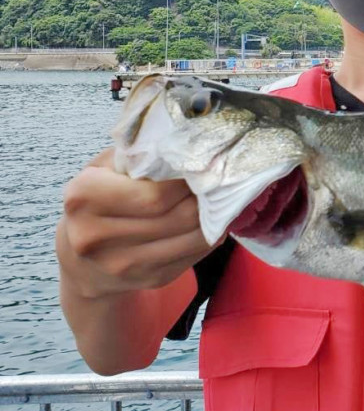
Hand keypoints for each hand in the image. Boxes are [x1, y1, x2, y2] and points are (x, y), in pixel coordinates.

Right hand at [57, 148, 217, 299]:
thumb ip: (138, 155)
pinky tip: (211, 220)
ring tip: (219, 198)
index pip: (154, 193)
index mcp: (85, 197)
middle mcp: (96, 236)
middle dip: (205, 196)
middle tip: (218, 181)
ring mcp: (124, 265)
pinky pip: (196, 254)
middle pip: (177, 216)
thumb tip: (188, 146)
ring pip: (193, 237)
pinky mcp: (150, 279)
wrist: (83, 262)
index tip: (201, 166)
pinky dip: (211, 234)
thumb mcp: (105, 168)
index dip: (186, 180)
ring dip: (214, 216)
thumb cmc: (100, 200)